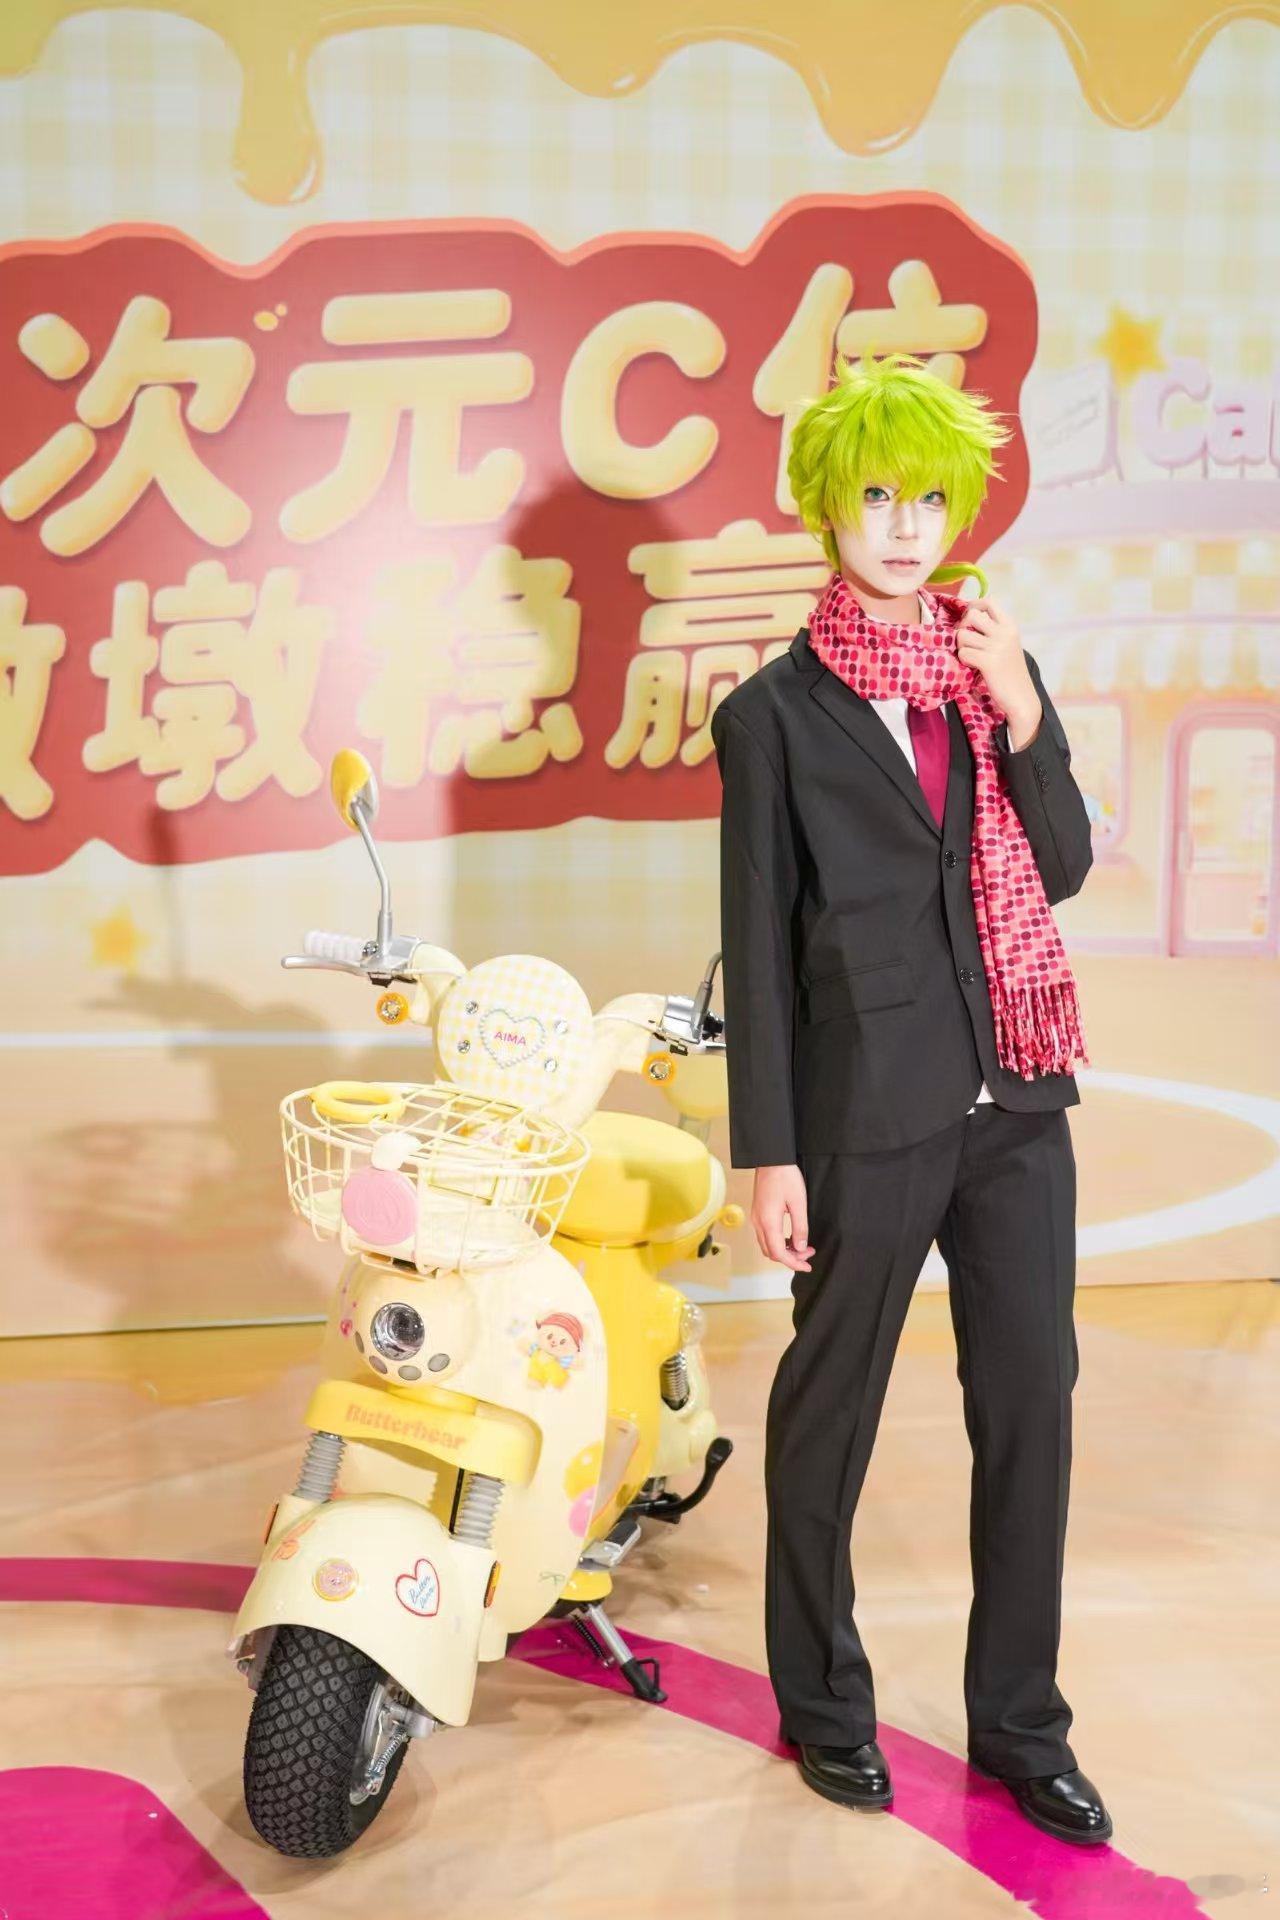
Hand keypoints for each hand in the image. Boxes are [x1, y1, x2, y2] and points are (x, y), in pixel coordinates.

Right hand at [752, 1164, 813, 1272]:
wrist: (770, 1159)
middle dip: (790, 1258)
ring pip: (767, 1245)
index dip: (793, 1263)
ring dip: (784, 1250)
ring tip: (802, 1247)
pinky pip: (765, 1236)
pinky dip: (778, 1242)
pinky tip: (791, 1237)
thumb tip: (801, 1247)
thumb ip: (800, 1227)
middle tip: (808, 1255)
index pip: (779, 1253)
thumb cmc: (785, 1177)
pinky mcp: (758, 1213)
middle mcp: (759, 1223)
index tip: (807, 1265)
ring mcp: (756, 1218)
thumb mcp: (799, 1203)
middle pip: (771, 1252)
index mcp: (768, 1222)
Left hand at [954, 596, 1039, 735]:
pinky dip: (964, 660)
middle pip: (971, 615)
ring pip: (962, 635)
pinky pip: (963, 653)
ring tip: (971, 656)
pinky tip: (973, 666)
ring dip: (961, 647)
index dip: (973, 607)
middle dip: (962, 627)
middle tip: (966, 642)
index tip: (969, 621)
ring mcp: (997, 647)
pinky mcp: (989, 663)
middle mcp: (1004, 633)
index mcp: (1010, 625)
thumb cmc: (1009, 671)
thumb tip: (967, 616)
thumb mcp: (1007, 644)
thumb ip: (993, 630)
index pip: (988, 602)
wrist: (1021, 697)